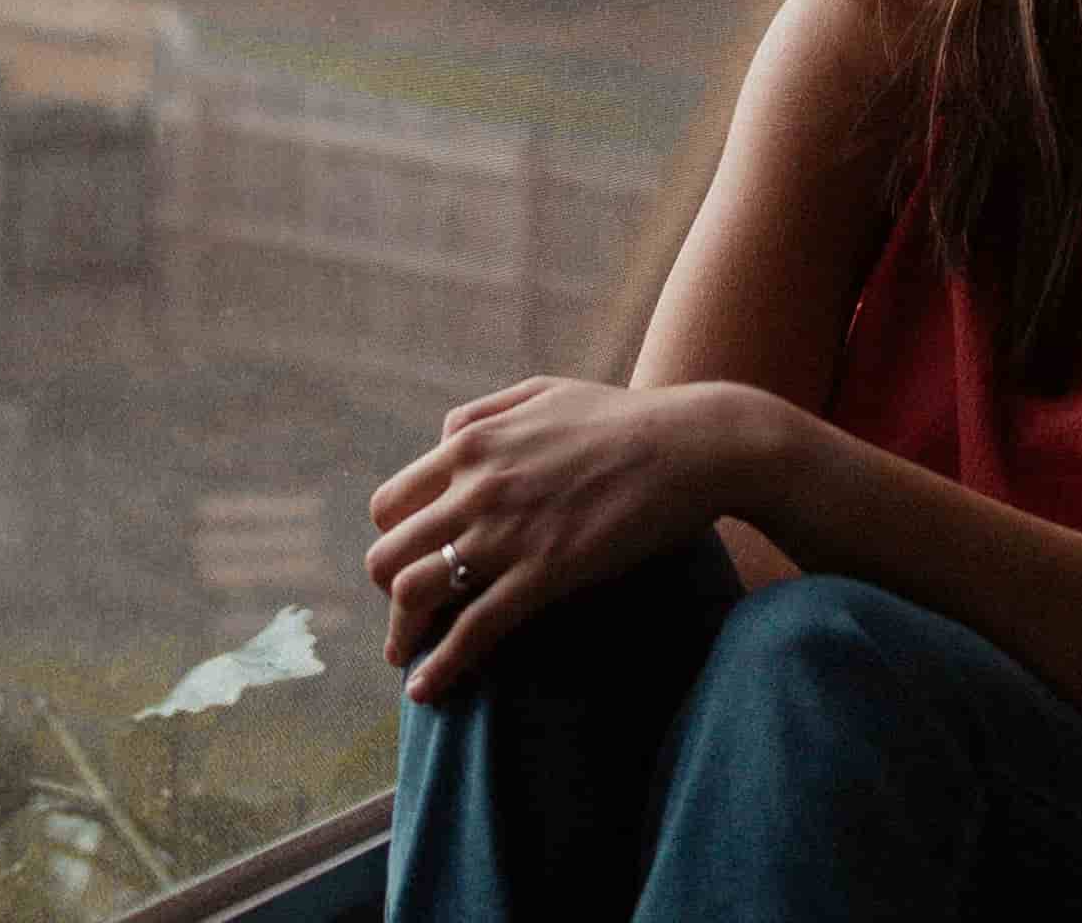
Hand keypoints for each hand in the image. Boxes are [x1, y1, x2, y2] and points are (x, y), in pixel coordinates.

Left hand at [365, 376, 764, 701]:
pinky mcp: (544, 574)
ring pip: (415, 596)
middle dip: (388, 593)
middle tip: (408, 615)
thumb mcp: (544, 391)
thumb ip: (484, 411)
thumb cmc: (627, 417)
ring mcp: (507, 534)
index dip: (393, 540)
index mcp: (471, 443)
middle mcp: (475, 488)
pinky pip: (472, 630)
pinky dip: (440, 667)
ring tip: (407, 658)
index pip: (391, 504)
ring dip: (402, 636)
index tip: (408, 562)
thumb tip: (445, 440)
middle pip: (389, 555)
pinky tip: (428, 690)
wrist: (693, 446)